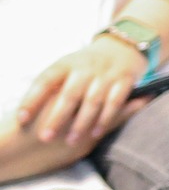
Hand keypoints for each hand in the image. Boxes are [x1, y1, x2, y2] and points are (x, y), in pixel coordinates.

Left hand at [14, 36, 148, 147]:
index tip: (22, 119)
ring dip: (81, 123)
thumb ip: (52, 85)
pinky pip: (115, 102)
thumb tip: (26, 111)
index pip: (45, 81)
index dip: (32, 99)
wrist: (121, 48)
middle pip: (69, 94)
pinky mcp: (125, 80)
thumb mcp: (66, 67)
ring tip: (70, 141)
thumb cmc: (85, 66)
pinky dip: (106, 118)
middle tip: (45, 137)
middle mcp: (86, 67)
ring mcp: (107, 74)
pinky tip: (96, 133)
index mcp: (66, 64)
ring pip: (93, 101)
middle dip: (57, 117)